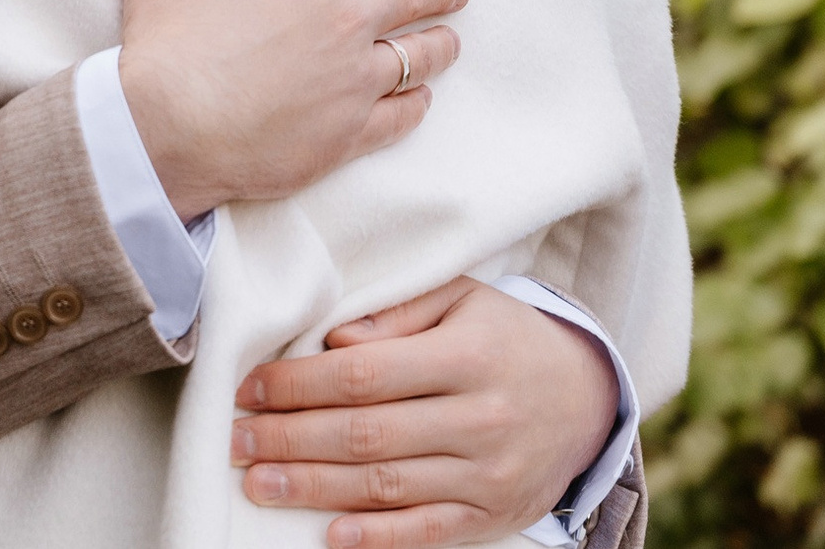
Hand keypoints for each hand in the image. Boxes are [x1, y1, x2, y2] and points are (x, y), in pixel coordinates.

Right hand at [117, 0, 463, 220]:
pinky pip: (399, 117)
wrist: (168, 132)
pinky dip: (415, 105)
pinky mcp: (347, 135)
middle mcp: (344, 21)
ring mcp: (352, 82)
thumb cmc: (168, 39)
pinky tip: (421, 101)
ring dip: (437, 45)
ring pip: (417, 57)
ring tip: (451, 41)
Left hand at [232, 278, 619, 547]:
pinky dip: (377, 538)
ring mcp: (489, 474)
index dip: (299, 385)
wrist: (587, 395)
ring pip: (387, 485)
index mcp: (468, 356)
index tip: (250, 389)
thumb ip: (396, 313)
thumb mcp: (461, 299)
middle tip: (237, 440)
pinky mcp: (494, 515)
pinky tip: (330, 534)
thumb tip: (334, 342)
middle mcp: (482, 418)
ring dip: (315, 488)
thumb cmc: (504, 337)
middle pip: (367, 434)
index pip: (365, 375)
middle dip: (292, 439)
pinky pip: (428, 531)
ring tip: (260, 482)